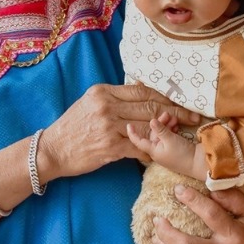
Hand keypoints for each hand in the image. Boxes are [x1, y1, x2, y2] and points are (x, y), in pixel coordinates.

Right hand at [37, 84, 200, 180]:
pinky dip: (150, 151)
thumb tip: (140, 95)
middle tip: (191, 117)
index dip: (165, 96)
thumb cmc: (72, 127)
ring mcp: (109, 127)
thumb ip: (114, 98)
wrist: (52, 150)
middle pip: (150, 106)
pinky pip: (139, 148)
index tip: (180, 101)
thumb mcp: (89, 103)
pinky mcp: (110, 147)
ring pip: (148, 126)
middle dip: (175, 112)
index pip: (142, 90)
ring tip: (179, 134)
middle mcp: (107, 106)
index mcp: (103, 92)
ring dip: (166, 131)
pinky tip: (157, 153)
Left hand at [125, 114, 200, 175]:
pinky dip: (171, 129)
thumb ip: (160, 130)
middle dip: (159, 123)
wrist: (198, 163)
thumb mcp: (170, 140)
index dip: (133, 134)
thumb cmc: (182, 153)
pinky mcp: (175, 148)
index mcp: (153, 150)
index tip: (129, 125)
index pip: (139, 142)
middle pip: (153, 134)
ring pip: (162, 134)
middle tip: (167, 114)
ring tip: (175, 119)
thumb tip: (151, 120)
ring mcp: (166, 149)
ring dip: (167, 125)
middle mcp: (158, 150)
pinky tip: (176, 124)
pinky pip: (170, 136)